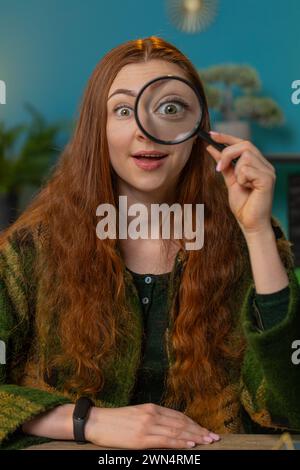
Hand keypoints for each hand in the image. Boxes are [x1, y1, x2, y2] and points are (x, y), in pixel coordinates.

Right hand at [85, 403, 219, 448]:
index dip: (193, 423)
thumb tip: (171, 429)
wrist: (97, 422)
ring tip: (207, 441)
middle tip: (213, 437)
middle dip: (199, 430)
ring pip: (177, 431)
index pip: (178, 416)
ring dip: (194, 437)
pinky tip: (190, 445)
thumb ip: (153, 420)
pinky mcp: (141, 438)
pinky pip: (165, 441)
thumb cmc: (116, 421)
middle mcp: (152, 414)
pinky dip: (180, 443)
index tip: (205, 430)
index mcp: (151, 408)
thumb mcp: (137, 415)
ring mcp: (147, 426)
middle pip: (181, 423)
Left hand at [206, 131, 275, 236]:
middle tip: (219, 168)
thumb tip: (211, 148)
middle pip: (245, 144)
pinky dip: (242, 179)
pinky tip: (247, 188)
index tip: (211, 134)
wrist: (250, 223)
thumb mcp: (230, 181)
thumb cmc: (243, 205)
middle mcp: (265, 165)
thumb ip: (224, 165)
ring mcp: (268, 171)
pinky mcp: (267, 179)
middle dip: (227, 153)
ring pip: (246, 156)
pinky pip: (247, 169)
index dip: (227, 137)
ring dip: (236, 171)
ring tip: (241, 184)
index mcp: (257, 164)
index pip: (243, 143)